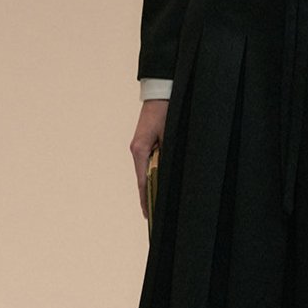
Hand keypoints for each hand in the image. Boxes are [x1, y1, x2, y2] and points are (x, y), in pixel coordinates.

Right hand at [130, 99, 168, 218]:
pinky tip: (159, 184)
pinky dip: (153, 174)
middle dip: (149, 196)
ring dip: (152, 186)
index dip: (146, 199)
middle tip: (154, 216)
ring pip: (146, 171)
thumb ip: (168, 156)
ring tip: (158, 205)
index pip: (142, 181)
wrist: (161, 92)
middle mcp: (137, 150)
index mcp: (140, 150)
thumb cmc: (168, 112)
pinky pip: (149, 163)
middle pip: (143, 179)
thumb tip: (169, 176)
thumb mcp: (170, 136)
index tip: (149, 215)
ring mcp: (139, 146)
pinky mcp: (145, 142)